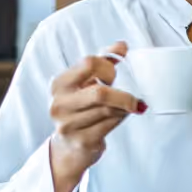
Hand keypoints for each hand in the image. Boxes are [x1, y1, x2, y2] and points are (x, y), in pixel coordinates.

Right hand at [47, 42, 143, 191]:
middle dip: (122, 94)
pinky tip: (121, 116)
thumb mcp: (86, 81)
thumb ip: (104, 61)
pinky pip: (111, 124)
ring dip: (125, 107)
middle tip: (131, 96)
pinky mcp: (82, 141)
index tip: (113, 75)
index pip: (89, 63)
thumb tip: (122, 45)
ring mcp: (69, 125)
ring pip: (109, 110)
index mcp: (59, 84)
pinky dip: (122, 118)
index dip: (108, 68)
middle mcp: (59, 104)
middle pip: (101, 93)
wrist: (69, 146)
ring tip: (126, 106)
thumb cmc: (81, 107)